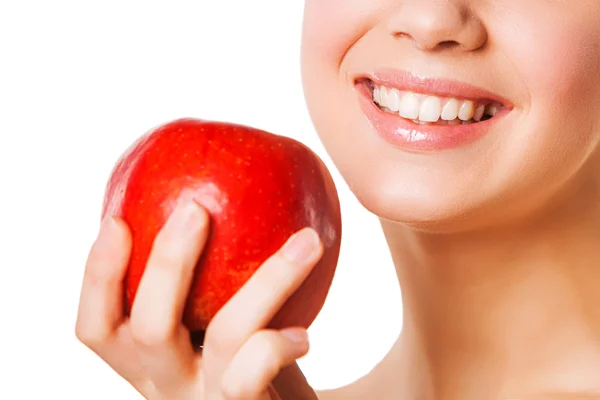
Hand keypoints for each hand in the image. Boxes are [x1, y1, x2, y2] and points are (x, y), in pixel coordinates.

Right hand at [75, 199, 322, 398]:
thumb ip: (209, 283)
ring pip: (223, 336)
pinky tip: (303, 335)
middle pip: (148, 327)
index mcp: (147, 363)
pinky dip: (278, 345)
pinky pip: (254, 375)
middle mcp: (166, 385)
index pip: (98, 327)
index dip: (98, 275)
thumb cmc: (251, 366)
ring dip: (269, 282)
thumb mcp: (217, 325)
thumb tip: (225, 197)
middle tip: (195, 208)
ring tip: (307, 241)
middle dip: (168, 262)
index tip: (115, 220)